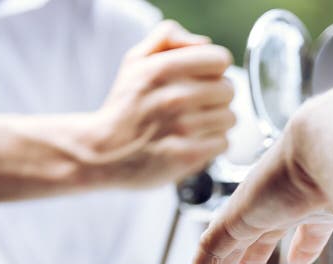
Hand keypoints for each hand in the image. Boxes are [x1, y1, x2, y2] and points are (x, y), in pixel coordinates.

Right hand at [86, 21, 235, 188]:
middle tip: (196, 105)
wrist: (103, 152)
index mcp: (163, 68)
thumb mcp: (136, 60)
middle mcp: (174, 97)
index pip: (220, 60)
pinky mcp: (189, 156)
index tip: (201, 79)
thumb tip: (204, 43)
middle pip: (229, 89)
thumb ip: (168, 38)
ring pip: (229, 118)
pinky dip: (212, 144)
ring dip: (215, 122)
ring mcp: (183, 128)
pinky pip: (223, 143)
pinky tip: (193, 142)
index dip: (213, 69)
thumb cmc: (126, 105)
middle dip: (216, 97)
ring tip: (193, 124)